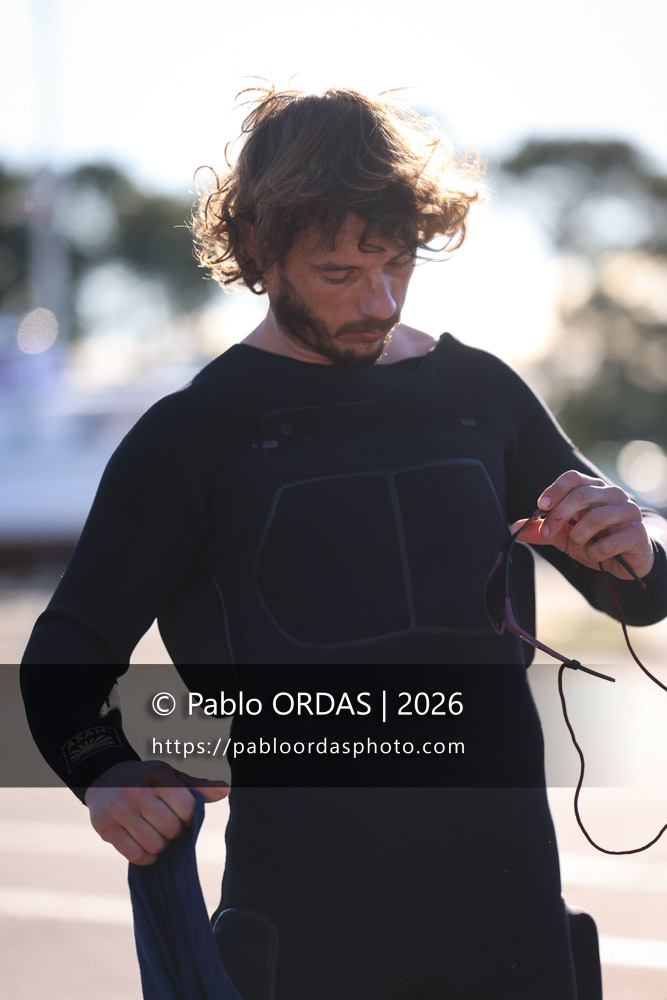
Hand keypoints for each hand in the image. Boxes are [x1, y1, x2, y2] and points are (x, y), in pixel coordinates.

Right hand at [84, 760, 228, 865]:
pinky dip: (147, 857)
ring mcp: (119, 811)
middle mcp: (136, 792)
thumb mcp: (170, 776)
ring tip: (155, 833)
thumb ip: (197, 787)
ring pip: (155, 845)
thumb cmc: (145, 779)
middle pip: (171, 829)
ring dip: (160, 845)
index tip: (183, 814)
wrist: (104, 779)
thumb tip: (226, 791)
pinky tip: (145, 845)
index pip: (187, 807)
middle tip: (166, 824)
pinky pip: (136, 856)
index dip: (190, 816)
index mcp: (157, 776)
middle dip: (174, 831)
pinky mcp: (107, 830)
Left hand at [510, 470, 654, 580]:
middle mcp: (613, 494)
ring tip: (580, 544)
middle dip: (558, 516)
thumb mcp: (565, 537)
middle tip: (547, 532)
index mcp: (595, 489)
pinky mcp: (637, 533)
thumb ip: (542, 531)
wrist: (626, 562)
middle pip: (581, 495)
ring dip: (579, 536)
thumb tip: (514, 528)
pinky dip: (595, 552)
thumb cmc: (595, 542)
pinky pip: (609, 542)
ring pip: (595, 518)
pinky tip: (596, 554)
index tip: (541, 506)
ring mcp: (628, 511)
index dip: (555, 490)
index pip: (573, 478)